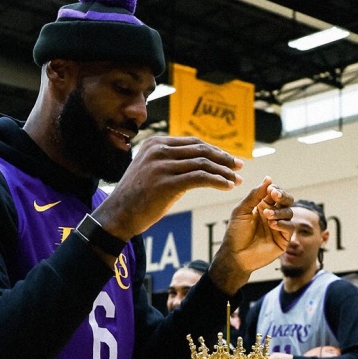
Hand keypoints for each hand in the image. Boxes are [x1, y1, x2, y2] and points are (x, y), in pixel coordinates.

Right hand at [92, 135, 242, 240]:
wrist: (117, 215)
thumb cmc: (135, 198)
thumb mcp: (150, 171)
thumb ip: (169, 162)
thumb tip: (196, 162)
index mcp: (155, 143)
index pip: (193, 142)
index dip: (215, 150)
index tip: (229, 159)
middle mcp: (158, 150)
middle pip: (201, 150)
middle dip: (224, 158)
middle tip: (239, 167)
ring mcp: (161, 166)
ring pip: (203, 163)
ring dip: (224, 172)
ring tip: (237, 180)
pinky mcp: (166, 183)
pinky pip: (200, 178)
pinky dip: (217, 181)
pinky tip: (228, 187)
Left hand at [209, 177, 293, 293]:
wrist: (235, 256)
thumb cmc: (235, 233)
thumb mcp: (242, 210)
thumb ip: (255, 195)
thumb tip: (269, 178)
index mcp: (263, 206)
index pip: (276, 193)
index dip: (275, 189)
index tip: (271, 190)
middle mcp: (273, 215)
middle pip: (287, 200)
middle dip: (283, 196)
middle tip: (275, 196)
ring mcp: (279, 227)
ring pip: (290, 212)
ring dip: (279, 211)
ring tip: (266, 215)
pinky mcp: (283, 240)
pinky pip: (290, 227)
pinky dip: (282, 223)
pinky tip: (272, 224)